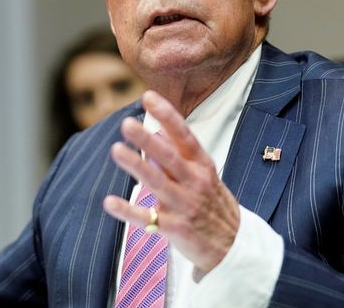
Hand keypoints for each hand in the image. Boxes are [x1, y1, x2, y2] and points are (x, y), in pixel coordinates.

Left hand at [103, 90, 239, 275]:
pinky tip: (109, 202)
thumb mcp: (204, 175)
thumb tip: (157, 131)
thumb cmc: (213, 204)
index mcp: (202, 165)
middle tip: (126, 124)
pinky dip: (128, 211)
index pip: (184, 135)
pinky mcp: (176, 228)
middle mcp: (195, 182)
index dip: (167, 115)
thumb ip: (180, 155)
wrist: (234, 246)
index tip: (148, 97)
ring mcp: (185, 205)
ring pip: (158, 183)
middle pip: (169, 157)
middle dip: (148, 140)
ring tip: (116, 149)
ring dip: (136, 165)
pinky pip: (148, 219)